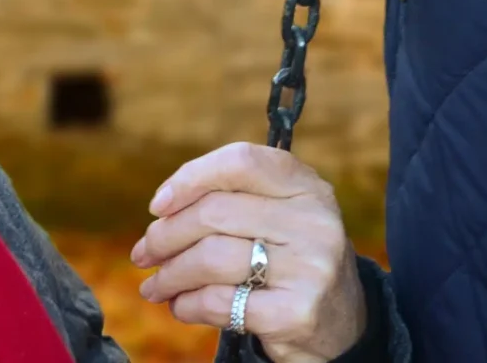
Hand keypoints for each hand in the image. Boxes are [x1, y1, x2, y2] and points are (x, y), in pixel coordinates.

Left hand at [132, 143, 364, 362]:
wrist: (342, 325)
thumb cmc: (293, 262)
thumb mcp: (283, 218)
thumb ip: (235, 200)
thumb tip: (162, 209)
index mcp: (308, 187)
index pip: (240, 161)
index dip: (190, 177)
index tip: (158, 204)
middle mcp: (315, 222)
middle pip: (215, 213)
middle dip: (166, 235)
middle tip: (144, 253)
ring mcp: (309, 268)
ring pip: (211, 259)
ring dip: (170, 275)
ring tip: (155, 286)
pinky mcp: (296, 312)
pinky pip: (220, 302)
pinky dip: (188, 305)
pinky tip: (181, 306)